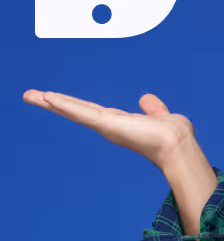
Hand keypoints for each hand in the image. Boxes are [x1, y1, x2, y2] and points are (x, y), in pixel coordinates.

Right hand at [23, 89, 193, 170]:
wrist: (177, 145)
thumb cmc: (174, 135)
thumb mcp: (161, 116)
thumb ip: (153, 108)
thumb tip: (146, 99)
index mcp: (121, 123)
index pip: (92, 112)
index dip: (74, 106)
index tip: (57, 100)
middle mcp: (110, 126)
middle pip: (76, 111)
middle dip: (54, 104)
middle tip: (31, 96)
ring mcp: (106, 126)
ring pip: (73, 110)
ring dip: (52, 102)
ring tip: (30, 95)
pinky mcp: (105, 124)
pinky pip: (80, 111)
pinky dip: (64, 104)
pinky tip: (46, 97)